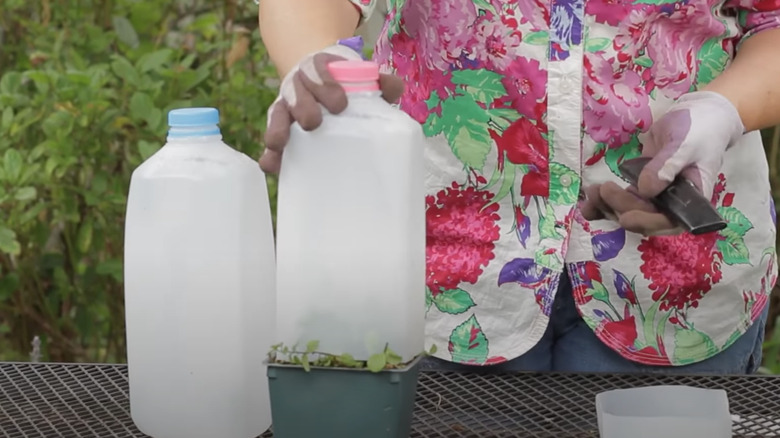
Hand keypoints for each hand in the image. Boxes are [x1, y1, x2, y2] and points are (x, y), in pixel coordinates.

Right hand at [259, 36, 404, 173]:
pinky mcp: (280, 130)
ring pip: (277, 113)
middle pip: (295, 91)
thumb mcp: (361, 77)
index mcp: (317, 68)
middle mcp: (297, 85)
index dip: (323, 82)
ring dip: (277, 128)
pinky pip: (272, 140)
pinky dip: (270, 154)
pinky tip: (272, 166)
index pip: (316, 67)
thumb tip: (393, 90)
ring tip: (278, 143)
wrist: (320, 83)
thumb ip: (381, 82)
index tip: (339, 102)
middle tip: (313, 123)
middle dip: (302, 105)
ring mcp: (286, 107)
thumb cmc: (345, 83)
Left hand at [581, 91, 744, 234]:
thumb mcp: (685, 145)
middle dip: (621, 208)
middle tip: (603, 190)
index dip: (647, 223)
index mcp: (693, 199)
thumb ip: (667, 167)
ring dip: (609, 206)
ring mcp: (656, 195)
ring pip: (630, 210)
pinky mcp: (642, 184)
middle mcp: (674, 203)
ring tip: (591, 192)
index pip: (670, 222)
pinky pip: (624, 198)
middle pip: (644, 217)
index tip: (625, 218)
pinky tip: (588, 200)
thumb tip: (645, 190)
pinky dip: (605, 201)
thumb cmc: (700, 129)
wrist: (698, 113)